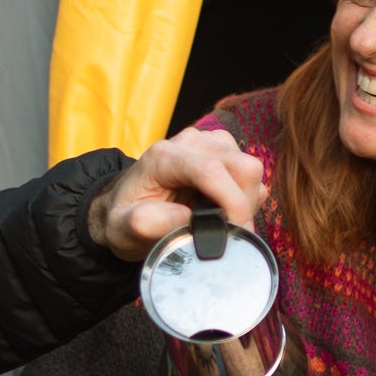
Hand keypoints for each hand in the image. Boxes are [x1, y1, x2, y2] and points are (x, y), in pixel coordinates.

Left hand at [88, 126, 266, 260]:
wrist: (127, 206)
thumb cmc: (125, 217)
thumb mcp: (124, 228)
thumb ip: (149, 224)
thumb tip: (187, 219)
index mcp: (163, 157)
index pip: (211, 171)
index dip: (232, 203)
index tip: (236, 232)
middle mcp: (190, 142)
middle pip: (242, 166)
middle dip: (244, 205)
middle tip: (229, 233)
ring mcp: (209, 143)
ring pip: (251, 169)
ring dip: (245, 201)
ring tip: (220, 221)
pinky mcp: (222, 151)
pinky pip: (250, 174)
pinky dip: (245, 197)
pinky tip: (222, 209)